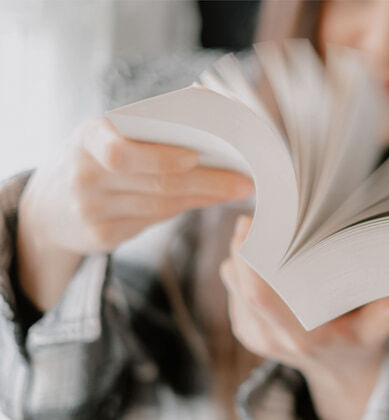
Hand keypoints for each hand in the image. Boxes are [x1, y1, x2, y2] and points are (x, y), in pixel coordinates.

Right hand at [18, 118, 253, 309]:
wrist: (48, 206)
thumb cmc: (92, 158)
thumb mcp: (102, 135)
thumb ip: (143, 130)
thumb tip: (208, 117)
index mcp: (87, 139)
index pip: (119, 152)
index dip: (160, 158)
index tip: (195, 157)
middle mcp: (85, 177)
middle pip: (157, 184)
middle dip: (207, 183)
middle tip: (243, 181)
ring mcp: (92, 211)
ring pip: (162, 206)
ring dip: (204, 196)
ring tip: (235, 189)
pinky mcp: (102, 236)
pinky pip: (154, 221)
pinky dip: (184, 208)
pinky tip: (206, 200)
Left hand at [219, 215, 388, 419]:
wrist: (338, 373)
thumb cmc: (360, 343)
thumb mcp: (379, 330)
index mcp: (301, 336)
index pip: (259, 295)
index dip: (250, 258)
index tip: (256, 223)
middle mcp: (270, 338)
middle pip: (240, 282)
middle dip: (244, 244)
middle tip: (257, 215)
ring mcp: (253, 335)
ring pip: (231, 281)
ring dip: (242, 252)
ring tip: (262, 229)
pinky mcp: (243, 328)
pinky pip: (231, 287)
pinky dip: (242, 265)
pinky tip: (262, 254)